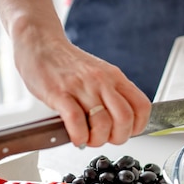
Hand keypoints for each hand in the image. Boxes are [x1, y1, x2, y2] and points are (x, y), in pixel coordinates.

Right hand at [12, 35, 150, 147]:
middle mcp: (102, 81)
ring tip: (87, 138)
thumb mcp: (100, 74)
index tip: (126, 132)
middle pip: (125, 118)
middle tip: (105, 139)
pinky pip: (76, 121)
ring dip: (96, 139)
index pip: (142, 106)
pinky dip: (78, 136)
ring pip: (103, 123)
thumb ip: (112, 94)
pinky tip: (75, 137)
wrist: (40, 43)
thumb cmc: (67, 64)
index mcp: (115, 77)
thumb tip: (123, 122)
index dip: (138, 126)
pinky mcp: (59, 93)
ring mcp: (81, 87)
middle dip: (118, 137)